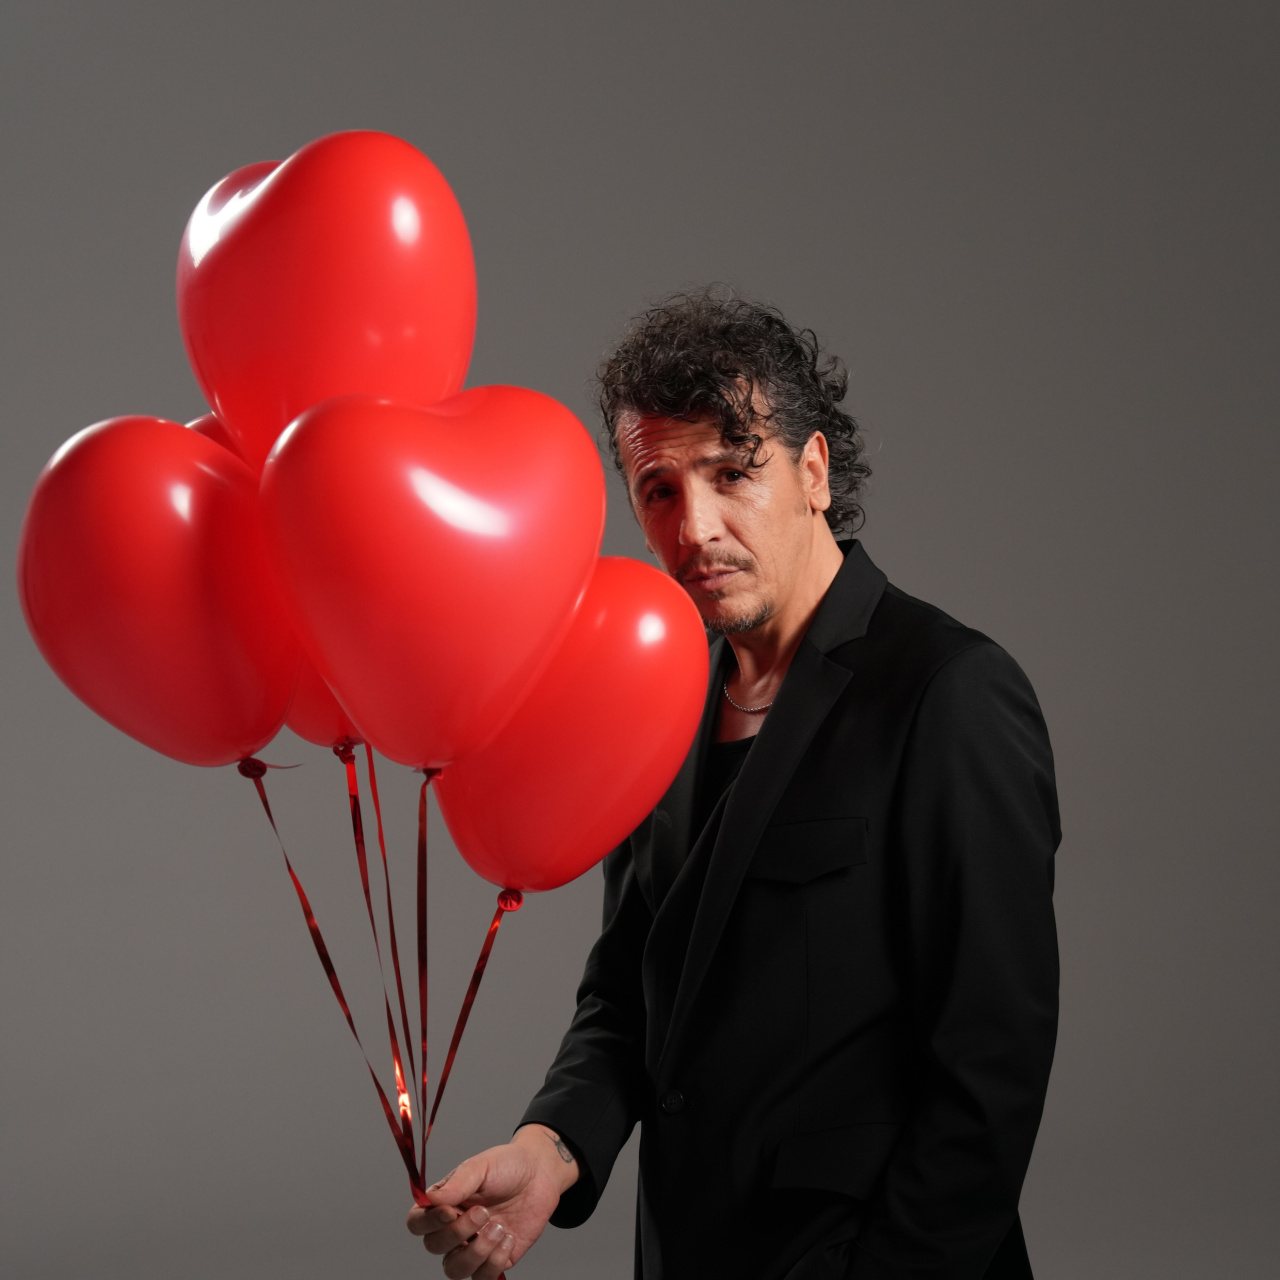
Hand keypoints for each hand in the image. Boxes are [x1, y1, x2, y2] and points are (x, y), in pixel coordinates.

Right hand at [406, 1125, 579, 1277]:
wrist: (540, 1174)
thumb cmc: (507, 1165)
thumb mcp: (482, 1166)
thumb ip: (457, 1184)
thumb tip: (430, 1200)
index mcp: (444, 1204)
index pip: (417, 1223)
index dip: (428, 1222)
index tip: (451, 1211)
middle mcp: (454, 1228)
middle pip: (434, 1247)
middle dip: (458, 1233)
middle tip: (484, 1212)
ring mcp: (473, 1246)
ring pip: (454, 1270)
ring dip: (476, 1252)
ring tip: (499, 1227)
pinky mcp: (495, 1260)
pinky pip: (483, 1277)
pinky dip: (495, 1261)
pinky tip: (509, 1237)